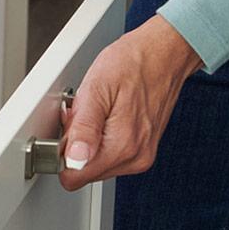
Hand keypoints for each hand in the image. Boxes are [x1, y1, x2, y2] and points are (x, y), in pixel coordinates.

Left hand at [58, 15, 200, 190]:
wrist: (165, 52)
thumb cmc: (132, 63)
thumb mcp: (96, 89)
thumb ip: (83, 129)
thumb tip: (74, 160)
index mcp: (122, 146)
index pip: (73, 177)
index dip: (63, 154)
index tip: (70, 129)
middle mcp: (135, 157)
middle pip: (83, 171)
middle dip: (76, 146)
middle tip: (86, 114)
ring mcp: (141, 155)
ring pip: (95, 164)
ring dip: (89, 142)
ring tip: (100, 112)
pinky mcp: (143, 149)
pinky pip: (110, 155)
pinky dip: (102, 139)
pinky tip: (108, 117)